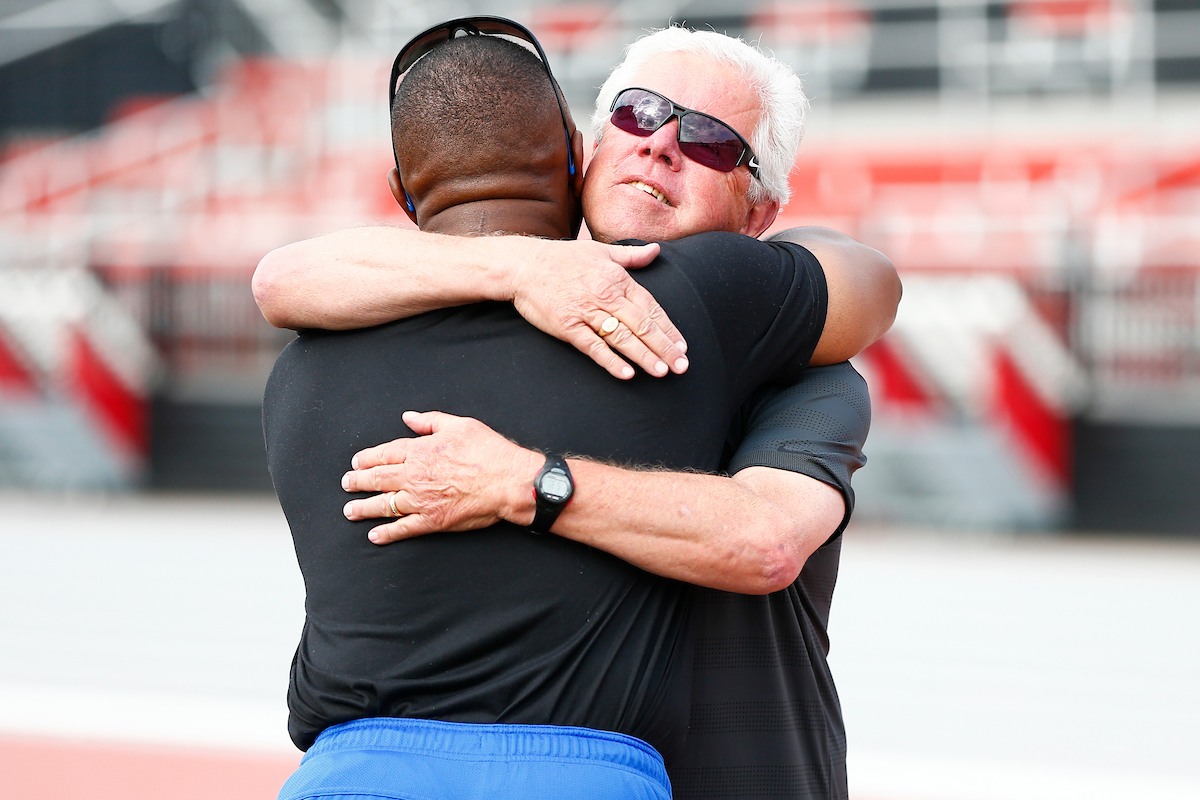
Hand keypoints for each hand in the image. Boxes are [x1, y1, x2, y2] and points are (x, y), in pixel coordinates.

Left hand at [341, 411, 540, 543]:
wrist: (506, 481)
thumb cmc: (488, 452)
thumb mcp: (459, 425)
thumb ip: (430, 420)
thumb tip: (409, 417)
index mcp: (419, 451)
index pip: (384, 454)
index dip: (367, 458)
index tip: (356, 462)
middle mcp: (414, 476)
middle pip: (377, 479)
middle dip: (358, 482)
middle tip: (346, 484)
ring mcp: (420, 500)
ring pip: (384, 505)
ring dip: (363, 508)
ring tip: (350, 511)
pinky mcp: (432, 520)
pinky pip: (403, 528)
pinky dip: (387, 533)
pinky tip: (375, 535)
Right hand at [508, 239, 688, 379]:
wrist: (524, 265)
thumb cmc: (563, 258)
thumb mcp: (601, 251)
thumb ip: (631, 256)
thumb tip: (657, 250)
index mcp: (618, 280)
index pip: (651, 308)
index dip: (668, 329)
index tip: (682, 347)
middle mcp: (606, 296)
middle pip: (642, 326)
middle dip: (664, 347)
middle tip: (680, 367)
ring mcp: (586, 312)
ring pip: (622, 338)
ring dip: (644, 356)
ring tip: (661, 372)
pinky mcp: (568, 326)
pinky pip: (593, 346)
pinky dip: (610, 360)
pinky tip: (626, 373)